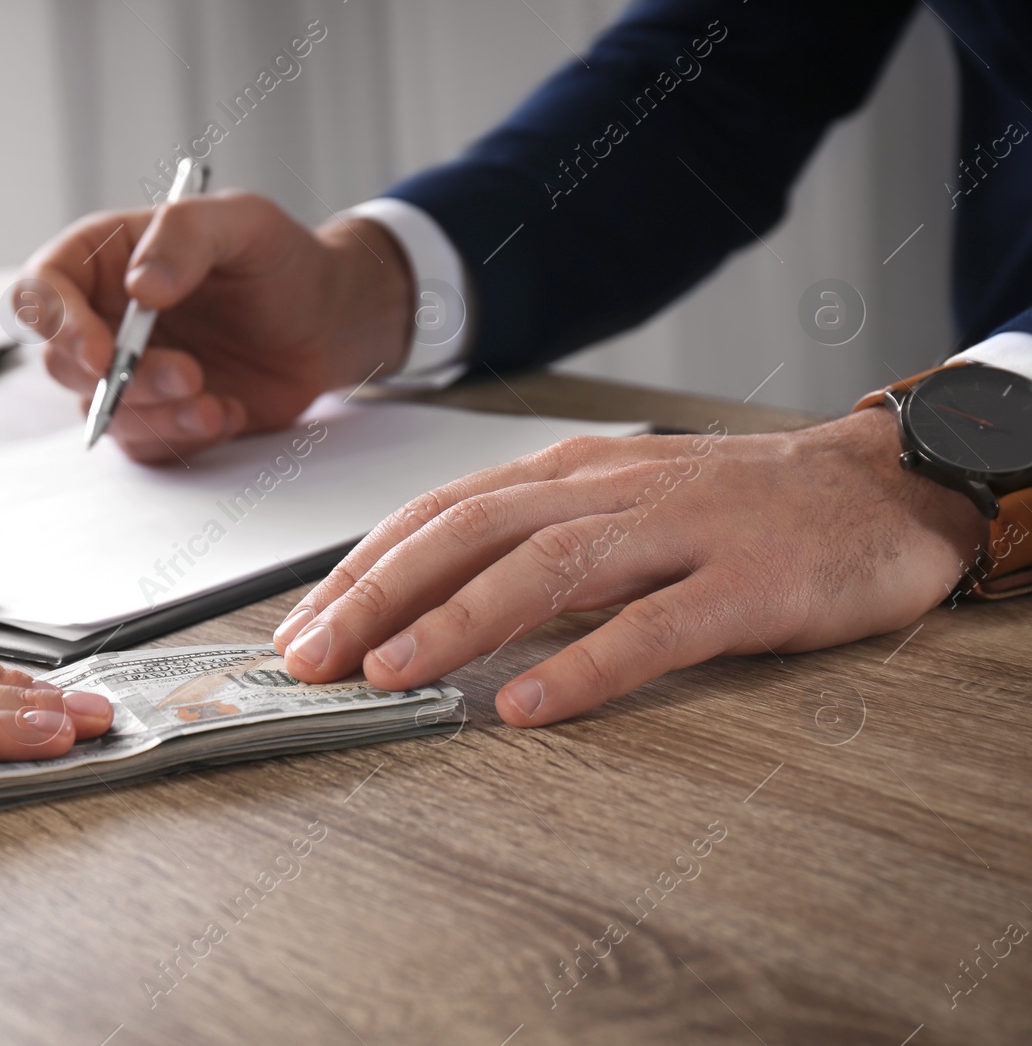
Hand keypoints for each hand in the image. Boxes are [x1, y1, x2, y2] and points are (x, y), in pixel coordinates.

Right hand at [23, 193, 411, 462]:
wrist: (327, 321)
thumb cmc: (281, 261)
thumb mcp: (243, 222)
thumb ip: (186, 235)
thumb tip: (140, 287)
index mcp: (107, 259)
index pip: (42, 290)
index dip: (56, 325)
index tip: (101, 352)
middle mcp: (106, 318)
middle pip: (64, 363)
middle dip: (123, 380)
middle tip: (188, 373)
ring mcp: (130, 371)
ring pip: (102, 412)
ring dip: (157, 415)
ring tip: (215, 400)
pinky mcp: (160, 415)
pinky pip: (145, 443)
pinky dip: (184, 437)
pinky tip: (228, 412)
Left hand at [273, 409, 988, 724]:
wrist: (880, 485)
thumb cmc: (733, 505)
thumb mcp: (615, 501)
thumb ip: (530, 539)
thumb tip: (424, 597)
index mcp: (567, 474)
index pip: (437, 514)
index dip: (360, 570)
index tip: (300, 627)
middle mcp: (607, 492)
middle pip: (468, 534)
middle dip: (377, 596)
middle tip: (311, 659)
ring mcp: (677, 533)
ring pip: (545, 570)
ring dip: (456, 622)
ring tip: (390, 674)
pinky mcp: (745, 584)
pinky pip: (653, 627)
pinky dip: (584, 667)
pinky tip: (530, 706)